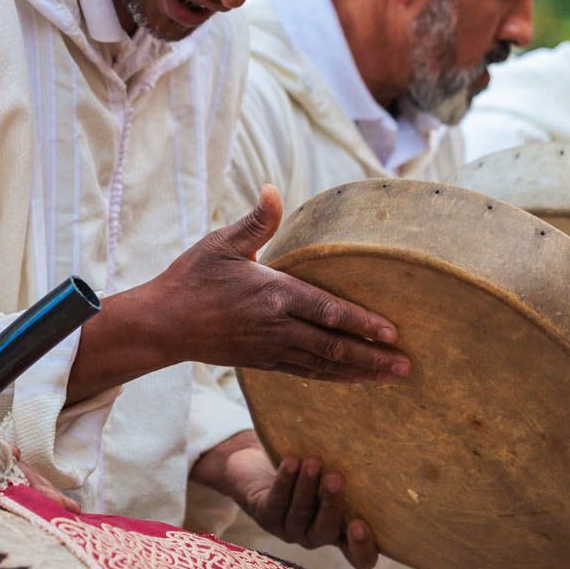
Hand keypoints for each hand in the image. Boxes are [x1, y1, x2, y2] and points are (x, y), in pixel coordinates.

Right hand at [130, 185, 407, 382]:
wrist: (162, 324)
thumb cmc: (191, 278)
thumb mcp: (222, 243)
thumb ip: (256, 221)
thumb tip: (273, 190)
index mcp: (273, 293)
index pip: (328, 311)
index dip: (363, 323)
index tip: (392, 332)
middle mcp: (277, 326)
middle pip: (334, 346)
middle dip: (373, 357)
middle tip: (407, 365)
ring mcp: (270, 349)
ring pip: (324, 365)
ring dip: (360, 372)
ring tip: (391, 378)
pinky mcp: (262, 362)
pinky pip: (305, 373)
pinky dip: (332, 378)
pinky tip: (349, 379)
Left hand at [193, 431, 378, 568]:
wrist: (258, 462)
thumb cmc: (308, 466)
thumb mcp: (331, 473)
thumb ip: (348, 474)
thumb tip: (378, 446)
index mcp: (340, 532)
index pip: (359, 556)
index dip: (362, 548)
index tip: (361, 525)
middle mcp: (315, 536)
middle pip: (326, 531)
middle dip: (332, 504)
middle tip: (337, 477)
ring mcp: (288, 530)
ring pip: (299, 514)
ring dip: (307, 487)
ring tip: (313, 461)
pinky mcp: (265, 516)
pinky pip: (276, 501)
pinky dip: (285, 481)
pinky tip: (291, 462)